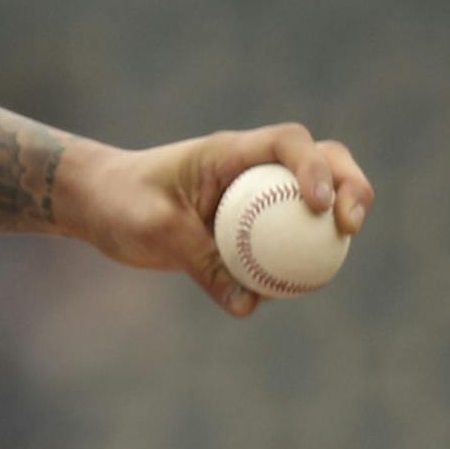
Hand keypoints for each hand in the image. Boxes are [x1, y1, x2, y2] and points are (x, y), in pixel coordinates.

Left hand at [59, 123, 373, 317]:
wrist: (98, 204)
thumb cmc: (120, 203)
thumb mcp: (154, 231)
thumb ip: (202, 262)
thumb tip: (248, 305)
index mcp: (229, 152)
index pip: (287, 143)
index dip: (315, 167)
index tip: (319, 204)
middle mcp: (251, 167)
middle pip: (323, 161)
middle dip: (351, 187)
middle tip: (350, 228)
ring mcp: (256, 194)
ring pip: (314, 200)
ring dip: (334, 225)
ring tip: (328, 267)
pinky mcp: (250, 225)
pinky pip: (286, 240)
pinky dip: (298, 259)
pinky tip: (289, 290)